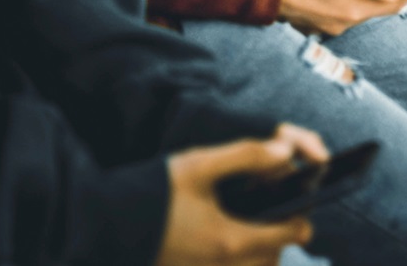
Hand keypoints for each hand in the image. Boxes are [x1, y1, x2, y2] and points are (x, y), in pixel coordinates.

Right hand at [156, 124, 327, 265]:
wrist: (106, 225)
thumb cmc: (153, 194)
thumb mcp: (200, 165)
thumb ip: (247, 155)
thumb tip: (287, 151)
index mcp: (232, 241)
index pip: (290, 235)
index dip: (300, 216)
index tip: (296, 201)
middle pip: (273, 258)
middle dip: (280, 235)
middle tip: (273, 210)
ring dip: (260, 251)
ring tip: (249, 224)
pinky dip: (237, 260)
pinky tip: (224, 237)